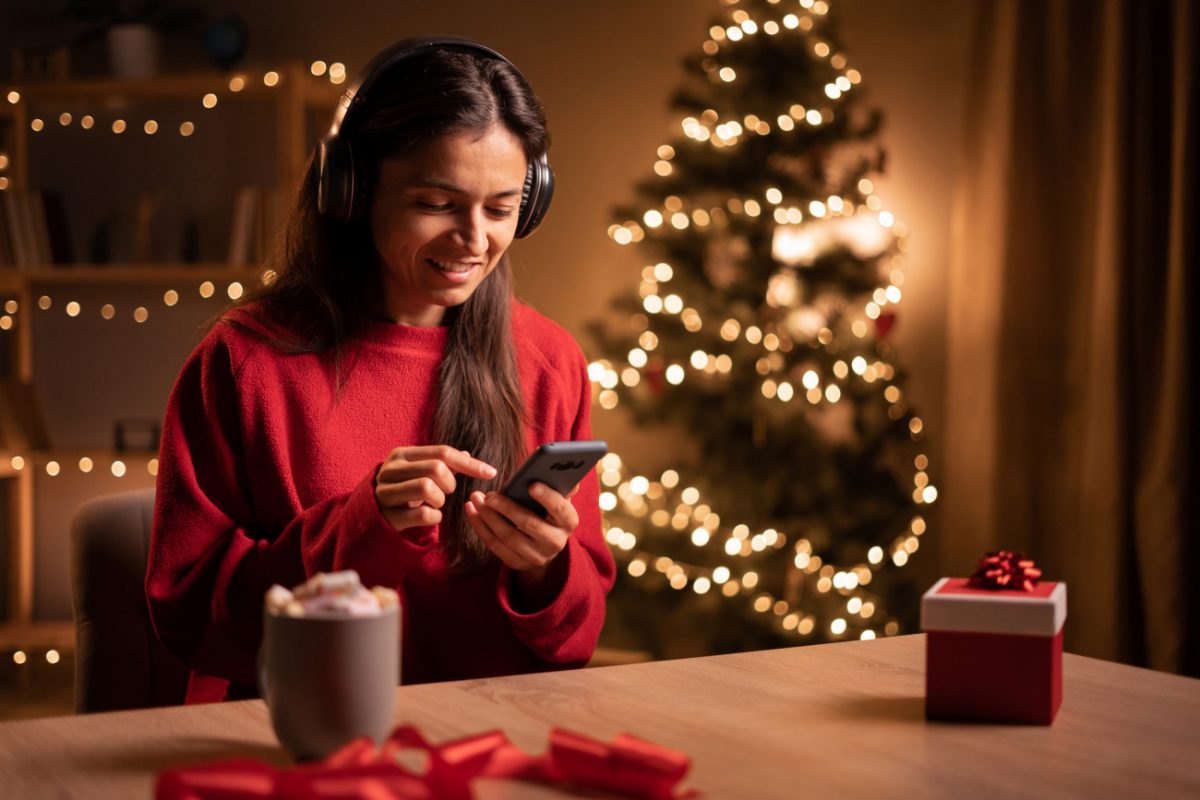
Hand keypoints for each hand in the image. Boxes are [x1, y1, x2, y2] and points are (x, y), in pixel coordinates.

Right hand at [374, 445, 496, 532]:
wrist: (370, 517)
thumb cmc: (402, 491)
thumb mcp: (417, 472)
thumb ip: (441, 462)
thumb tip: (468, 454)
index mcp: (401, 455)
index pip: (442, 452)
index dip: (470, 463)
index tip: (491, 472)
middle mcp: (390, 470)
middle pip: (436, 468)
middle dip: (449, 483)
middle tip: (446, 492)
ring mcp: (385, 493)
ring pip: (427, 488)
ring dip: (440, 500)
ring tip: (435, 503)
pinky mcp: (387, 517)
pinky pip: (423, 514)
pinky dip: (435, 517)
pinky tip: (431, 516)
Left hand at [464, 482, 579, 572]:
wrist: (544, 545)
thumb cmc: (548, 512)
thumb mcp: (558, 499)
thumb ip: (560, 484)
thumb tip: (561, 470)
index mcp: (568, 522)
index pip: (560, 509)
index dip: (547, 497)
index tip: (531, 484)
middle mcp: (555, 542)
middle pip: (529, 524)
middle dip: (507, 507)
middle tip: (489, 494)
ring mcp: (536, 556)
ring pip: (508, 536)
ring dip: (488, 516)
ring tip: (476, 498)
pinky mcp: (517, 562)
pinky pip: (495, 545)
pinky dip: (481, 527)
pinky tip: (472, 511)